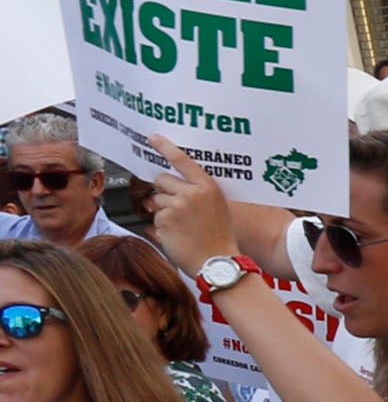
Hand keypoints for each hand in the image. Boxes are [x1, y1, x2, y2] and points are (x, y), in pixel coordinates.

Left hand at [142, 134, 236, 276]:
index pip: (183, 160)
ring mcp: (177, 206)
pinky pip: (155, 217)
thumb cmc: (219, 238)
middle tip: (176, 206)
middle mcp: (192, 193)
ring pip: (156, 199)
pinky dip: (162, 226)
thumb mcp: (217, 208)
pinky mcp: (165, 220)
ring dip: (163, 210)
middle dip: (163, 190)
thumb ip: (198, 193)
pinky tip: (178, 234)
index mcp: (208, 187)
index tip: (154, 138)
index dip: (166, 147)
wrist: (218, 263)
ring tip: (181, 225)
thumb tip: (172, 186)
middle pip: (162, 179)